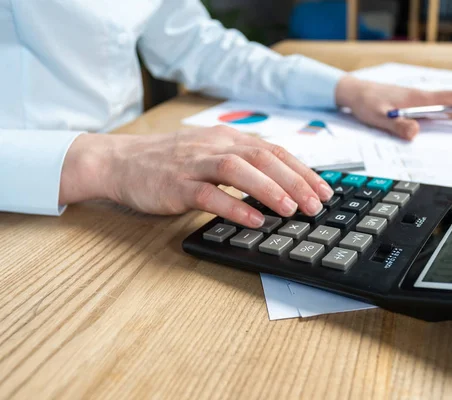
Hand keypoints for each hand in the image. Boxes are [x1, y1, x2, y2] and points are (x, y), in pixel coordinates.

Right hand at [59, 126, 333, 226]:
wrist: (119, 161)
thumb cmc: (169, 162)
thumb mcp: (210, 154)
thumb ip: (241, 164)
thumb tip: (280, 183)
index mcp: (226, 139)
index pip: (273, 150)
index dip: (302, 170)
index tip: (324, 189)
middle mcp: (214, 146)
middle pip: (262, 157)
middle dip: (295, 181)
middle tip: (317, 204)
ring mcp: (194, 164)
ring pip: (239, 170)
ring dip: (269, 189)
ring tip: (292, 210)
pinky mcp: (176, 184)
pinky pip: (209, 194)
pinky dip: (234, 206)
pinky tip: (253, 220)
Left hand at [335, 75, 451, 139]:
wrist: (355, 93)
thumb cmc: (366, 103)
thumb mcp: (378, 117)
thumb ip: (396, 125)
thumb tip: (416, 133)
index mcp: (418, 99)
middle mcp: (423, 99)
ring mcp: (420, 102)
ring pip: (451, 106)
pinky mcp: (415, 106)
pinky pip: (440, 109)